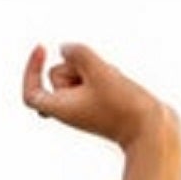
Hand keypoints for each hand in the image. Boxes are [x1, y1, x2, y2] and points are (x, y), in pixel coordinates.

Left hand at [20, 43, 174, 148]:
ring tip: (111, 82)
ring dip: (92, 69)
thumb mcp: (99, 71)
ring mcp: (83, 106)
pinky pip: (93, 76)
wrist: (150, 131)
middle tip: (98, 81)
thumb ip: (78, 54)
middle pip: (57, 74)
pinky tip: (117, 81)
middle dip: (76, 67)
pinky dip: (102, 72)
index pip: (31, 93)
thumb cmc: (124, 106)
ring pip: (77, 72)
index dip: (30, 70)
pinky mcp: (97, 102)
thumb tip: (64, 48)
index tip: (42, 49)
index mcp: (60, 109)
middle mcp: (68, 110)